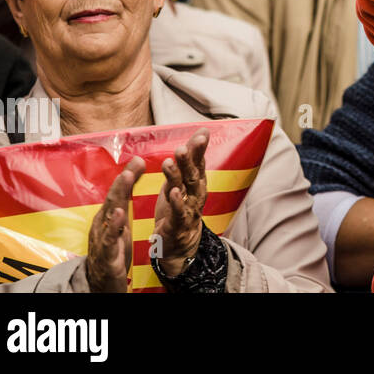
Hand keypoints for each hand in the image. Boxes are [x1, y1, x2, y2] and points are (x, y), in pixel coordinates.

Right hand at [86, 156, 143, 292]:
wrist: (99, 282)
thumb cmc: (111, 248)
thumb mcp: (120, 222)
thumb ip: (125, 197)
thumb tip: (134, 168)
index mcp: (108, 215)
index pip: (119, 192)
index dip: (128, 175)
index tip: (139, 159)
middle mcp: (103, 223)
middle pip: (113, 199)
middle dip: (122, 182)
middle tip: (134, 165)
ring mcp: (102, 238)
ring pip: (109, 214)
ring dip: (118, 196)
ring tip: (126, 180)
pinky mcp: (106, 255)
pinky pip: (109, 239)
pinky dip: (114, 226)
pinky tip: (120, 214)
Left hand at [151, 129, 209, 277]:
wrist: (180, 244)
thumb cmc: (181, 207)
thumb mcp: (184, 180)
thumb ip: (192, 157)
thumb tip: (204, 130)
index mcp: (196, 183)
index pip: (199, 163)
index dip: (199, 150)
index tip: (201, 135)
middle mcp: (195, 194)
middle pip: (193, 175)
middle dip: (189, 160)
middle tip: (183, 147)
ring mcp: (188, 209)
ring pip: (184, 191)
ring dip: (177, 176)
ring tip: (170, 162)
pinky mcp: (178, 224)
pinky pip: (178, 212)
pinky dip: (176, 202)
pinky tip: (171, 192)